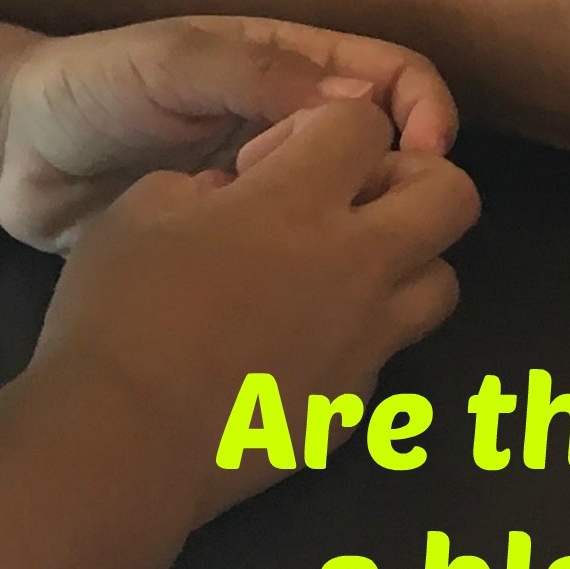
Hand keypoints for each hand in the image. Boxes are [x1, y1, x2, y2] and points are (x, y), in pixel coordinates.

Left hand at [0, 15, 457, 251]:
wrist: (7, 157)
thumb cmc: (89, 88)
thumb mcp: (171, 65)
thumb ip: (257, 74)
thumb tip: (362, 107)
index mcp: (292, 66)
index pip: (394, 76)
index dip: (426, 109)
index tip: (426, 156)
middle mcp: (294, 124)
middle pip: (389, 147)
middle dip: (406, 181)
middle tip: (386, 224)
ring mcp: (270, 188)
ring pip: (351, 209)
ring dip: (364, 234)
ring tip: (354, 269)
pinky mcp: (240, 245)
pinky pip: (301, 258)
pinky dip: (319, 277)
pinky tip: (313, 303)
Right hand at [31, 99, 477, 514]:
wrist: (120, 446)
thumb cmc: (116, 316)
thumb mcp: (138, 211)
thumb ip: (201, 186)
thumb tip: (231, 195)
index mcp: (301, 204)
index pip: (366, 122)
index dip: (324, 127)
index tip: (270, 162)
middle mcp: (357, 267)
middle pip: (453, 195)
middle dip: (413, 181)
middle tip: (349, 202)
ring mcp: (365, 344)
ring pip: (441, 282)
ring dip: (403, 265)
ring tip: (337, 277)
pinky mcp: (353, 410)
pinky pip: (383, 359)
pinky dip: (355, 343)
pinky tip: (294, 352)